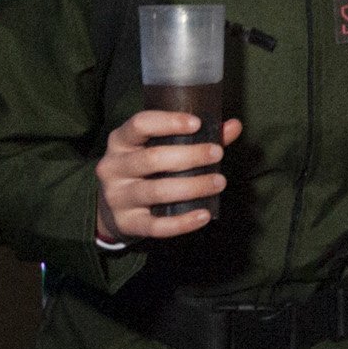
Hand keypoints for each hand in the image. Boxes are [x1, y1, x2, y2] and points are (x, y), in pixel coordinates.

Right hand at [94, 110, 241, 240]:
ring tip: (219, 182)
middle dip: (189, 156)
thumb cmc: (146, 169)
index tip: (197, 123)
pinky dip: (182, 222)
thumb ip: (197, 137)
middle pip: (151, 158)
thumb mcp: (160, 147)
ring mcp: (117, 197)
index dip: (168, 122)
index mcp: (121, 141)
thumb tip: (234, 125)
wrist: (113, 209)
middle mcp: (113, 167)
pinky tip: (204, 215)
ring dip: (192, 187)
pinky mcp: (127, 223)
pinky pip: (156, 226)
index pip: (139, 124)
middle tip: (217, 154)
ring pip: (156, 192)